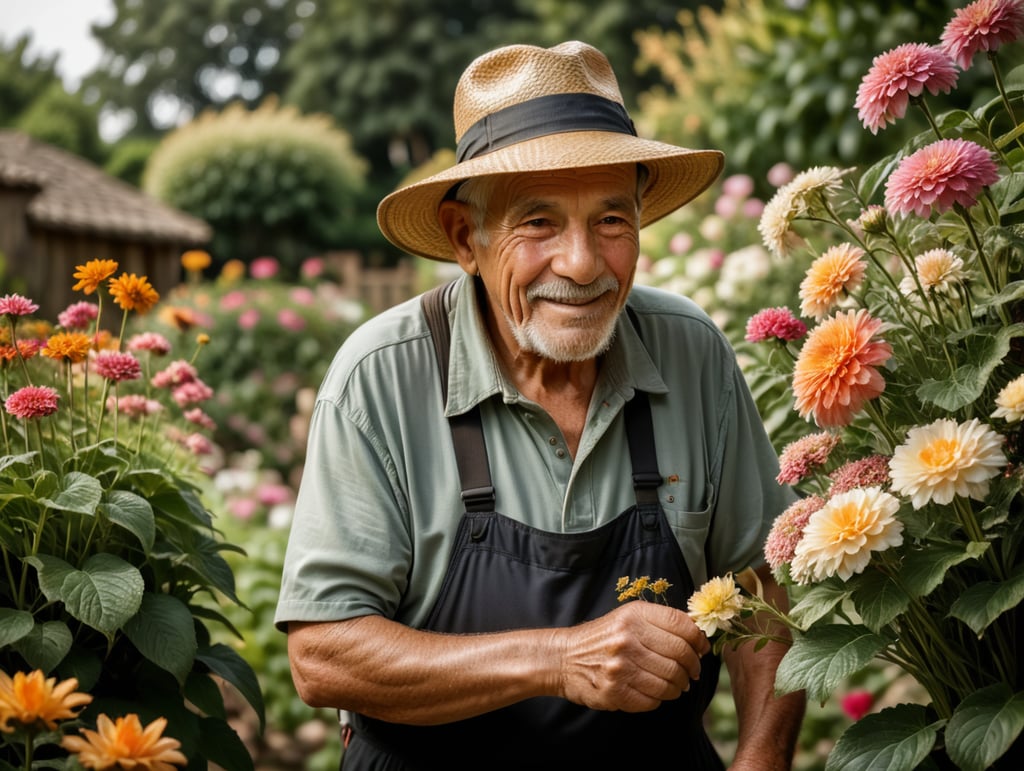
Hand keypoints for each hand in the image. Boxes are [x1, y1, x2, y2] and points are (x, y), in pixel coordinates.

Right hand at [556, 601, 709, 711]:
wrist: (563, 657)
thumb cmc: (602, 637)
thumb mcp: (628, 617)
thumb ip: (660, 622)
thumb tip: (699, 637)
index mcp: (634, 615)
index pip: (682, 626)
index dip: (699, 640)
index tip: (702, 649)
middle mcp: (628, 638)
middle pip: (681, 656)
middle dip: (692, 667)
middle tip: (691, 672)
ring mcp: (621, 667)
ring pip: (671, 682)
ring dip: (678, 687)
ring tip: (673, 684)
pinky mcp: (615, 692)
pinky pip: (654, 700)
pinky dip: (658, 699)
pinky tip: (652, 691)